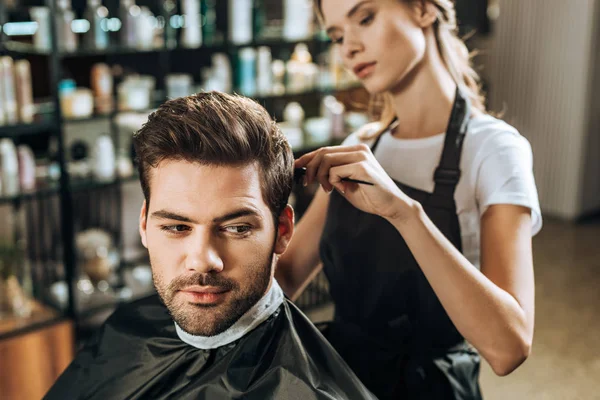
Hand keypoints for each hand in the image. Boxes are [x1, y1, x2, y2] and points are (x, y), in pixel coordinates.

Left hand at [295, 144, 414, 220]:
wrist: (391, 206)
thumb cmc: (369, 196)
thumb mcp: (345, 183)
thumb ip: (331, 175)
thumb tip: (308, 171)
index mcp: (355, 150)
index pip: (324, 150)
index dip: (307, 158)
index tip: (295, 168)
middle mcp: (358, 149)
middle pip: (322, 152)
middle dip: (309, 168)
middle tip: (307, 184)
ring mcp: (361, 156)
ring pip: (326, 160)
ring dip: (320, 177)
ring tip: (327, 190)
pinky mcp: (362, 167)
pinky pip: (335, 172)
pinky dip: (333, 183)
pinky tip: (342, 191)